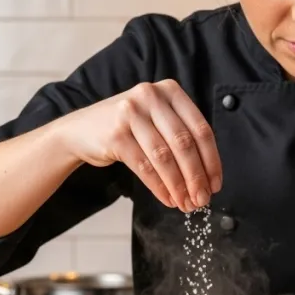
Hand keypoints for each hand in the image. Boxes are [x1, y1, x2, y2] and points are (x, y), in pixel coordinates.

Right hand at [58, 80, 221, 211]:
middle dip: (196, 177)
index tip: (215, 184)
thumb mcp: (156, 119)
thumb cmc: (126, 128)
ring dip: (179, 186)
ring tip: (186, 204)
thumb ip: (181, 136)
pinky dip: (160, 187)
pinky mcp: (115, 134)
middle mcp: (150, 96)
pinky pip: (144, 167)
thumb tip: (207, 177)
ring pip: (164, 157)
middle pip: (184, 144)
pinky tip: (168, 199)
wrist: (80, 131)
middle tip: (202, 199)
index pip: (200, 129)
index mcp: (169, 90)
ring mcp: (130, 113)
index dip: (212, 160)